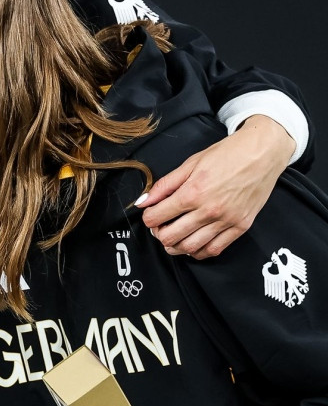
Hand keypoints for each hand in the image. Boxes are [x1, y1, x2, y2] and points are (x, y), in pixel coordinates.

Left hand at [139, 115, 293, 258]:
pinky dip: (199, 252)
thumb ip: (164, 185)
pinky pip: (215, 249)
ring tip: (173, 238)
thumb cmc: (227, 154)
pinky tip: (193, 244)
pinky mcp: (241, 227)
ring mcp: (226, 221)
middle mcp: (209, 211)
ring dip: (176, 246)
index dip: (148, 218)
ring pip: (191, 248)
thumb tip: (143, 201)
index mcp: (192, 193)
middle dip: (159, 234)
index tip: (149, 215)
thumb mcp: (190, 164)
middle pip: (171, 237)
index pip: (157, 217)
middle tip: (159, 227)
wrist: (262, 154)